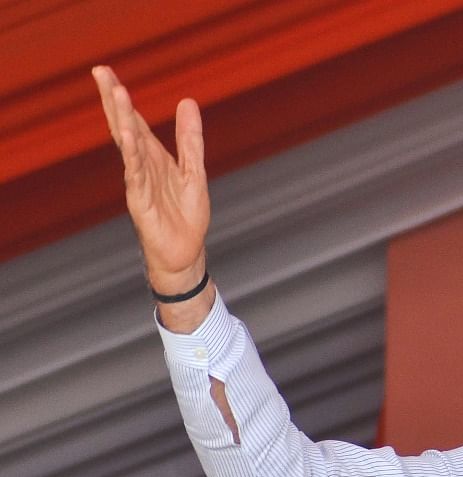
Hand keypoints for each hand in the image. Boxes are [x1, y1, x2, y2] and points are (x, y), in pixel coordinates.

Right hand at [92, 65, 213, 330]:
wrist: (185, 252)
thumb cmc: (186, 214)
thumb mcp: (194, 170)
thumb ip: (190, 138)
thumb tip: (187, 101)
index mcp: (154, 157)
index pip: (134, 122)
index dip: (122, 99)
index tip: (106, 73)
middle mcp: (142, 166)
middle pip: (124, 127)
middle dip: (113, 100)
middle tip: (100, 71)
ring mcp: (138, 182)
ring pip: (128, 146)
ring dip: (122, 119)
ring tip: (117, 93)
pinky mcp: (141, 201)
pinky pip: (136, 174)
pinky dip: (132, 155)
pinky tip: (128, 136)